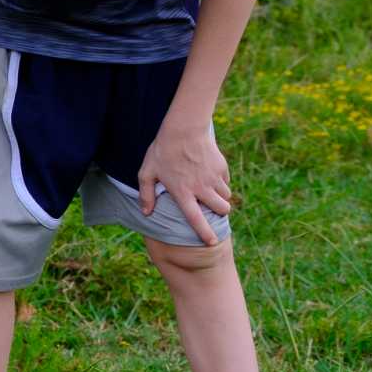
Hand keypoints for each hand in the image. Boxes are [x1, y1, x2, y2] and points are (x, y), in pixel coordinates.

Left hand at [137, 119, 232, 245]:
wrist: (183, 128)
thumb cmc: (162, 150)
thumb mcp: (147, 172)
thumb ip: (146, 194)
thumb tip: (146, 213)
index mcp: (182, 193)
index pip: (195, 219)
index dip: (204, 233)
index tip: (211, 242)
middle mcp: (201, 188)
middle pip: (221, 209)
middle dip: (219, 213)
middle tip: (213, 210)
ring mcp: (213, 178)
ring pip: (226, 197)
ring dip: (221, 199)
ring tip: (210, 193)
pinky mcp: (221, 167)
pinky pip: (226, 182)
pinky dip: (221, 184)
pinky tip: (210, 177)